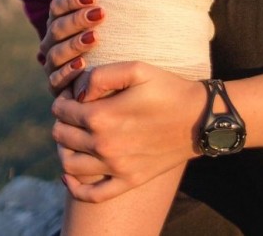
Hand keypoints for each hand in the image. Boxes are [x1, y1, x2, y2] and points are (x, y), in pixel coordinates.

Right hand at [40, 0, 102, 95]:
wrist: (109, 80)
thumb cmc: (109, 42)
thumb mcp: (104, 22)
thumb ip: (95, 4)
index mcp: (58, 22)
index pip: (57, 7)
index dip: (72, 0)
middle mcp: (51, 42)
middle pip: (58, 28)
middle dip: (78, 19)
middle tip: (100, 14)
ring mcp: (52, 65)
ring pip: (56, 53)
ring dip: (75, 44)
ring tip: (95, 38)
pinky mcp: (56, 86)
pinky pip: (57, 79)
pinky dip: (69, 72)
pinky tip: (83, 65)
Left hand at [50, 61, 205, 202]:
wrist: (201, 119)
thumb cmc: (169, 89)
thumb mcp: (136, 68)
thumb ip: (100, 75)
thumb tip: (77, 93)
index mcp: (102, 116)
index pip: (61, 110)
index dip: (63, 99)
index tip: (73, 95)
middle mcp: (105, 145)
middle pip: (61, 135)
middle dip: (62, 121)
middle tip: (74, 113)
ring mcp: (116, 167)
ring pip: (69, 164)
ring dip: (64, 149)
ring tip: (74, 138)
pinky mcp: (129, 181)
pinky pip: (92, 194)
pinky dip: (74, 188)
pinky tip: (71, 175)